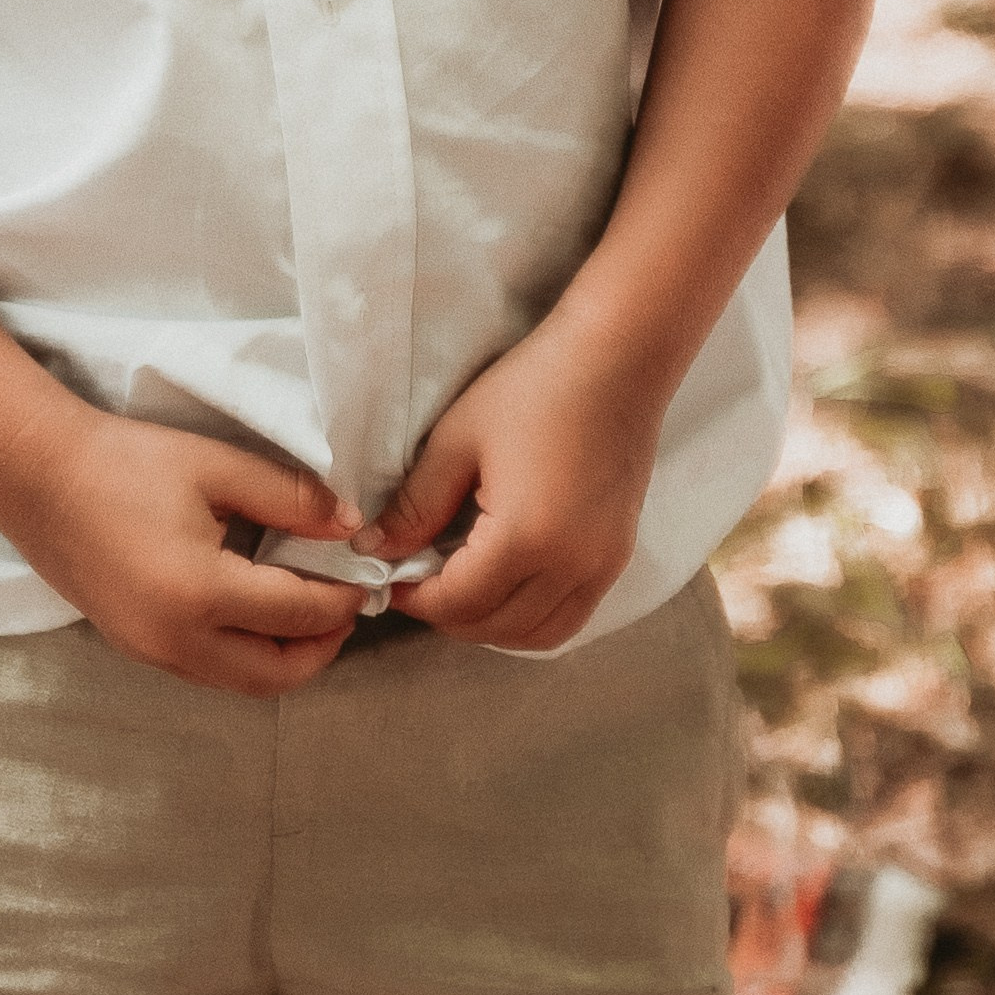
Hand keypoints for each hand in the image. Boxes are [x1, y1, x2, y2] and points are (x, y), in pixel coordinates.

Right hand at [9, 413, 364, 696]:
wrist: (37, 477)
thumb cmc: (126, 463)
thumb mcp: (217, 468)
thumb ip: (291, 499)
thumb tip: (349, 526)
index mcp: (200, 593)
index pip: (298, 613)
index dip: (343, 596)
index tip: (367, 572)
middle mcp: (176, 641)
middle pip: (277, 673)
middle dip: (323, 645)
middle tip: (345, 604)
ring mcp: (151, 653)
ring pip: (243, 682)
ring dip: (285, 657)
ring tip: (308, 609)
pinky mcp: (135, 649)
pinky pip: (209, 672)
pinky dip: (247, 655)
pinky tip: (256, 611)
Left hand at [361, 315, 663, 652]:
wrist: (619, 359)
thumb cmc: (535, 387)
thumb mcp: (459, 440)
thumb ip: (416, 504)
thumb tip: (376, 549)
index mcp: (526, 539)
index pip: (458, 603)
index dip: (414, 598)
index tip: (388, 578)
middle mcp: (571, 567)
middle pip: (495, 627)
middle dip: (447, 614)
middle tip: (416, 580)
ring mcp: (602, 566)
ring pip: (538, 635)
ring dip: (491, 625)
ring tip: (459, 588)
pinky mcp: (619, 555)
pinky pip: (571, 616)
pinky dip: (532, 618)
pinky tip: (506, 585)